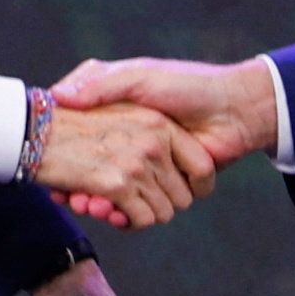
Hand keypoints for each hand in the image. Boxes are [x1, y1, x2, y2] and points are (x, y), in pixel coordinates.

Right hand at [50, 58, 277, 226]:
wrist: (234, 107)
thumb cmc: (186, 86)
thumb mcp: (137, 76)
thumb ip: (102, 84)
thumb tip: (60, 95)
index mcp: (135, 128)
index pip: (94, 155)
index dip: (79, 168)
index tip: (60, 175)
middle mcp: (144, 151)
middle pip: (107, 182)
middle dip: (91, 192)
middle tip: (74, 194)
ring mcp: (157, 171)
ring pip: (122, 202)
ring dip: (106, 208)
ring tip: (87, 202)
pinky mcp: (173, 189)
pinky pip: (140, 214)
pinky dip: (124, 218)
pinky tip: (105, 210)